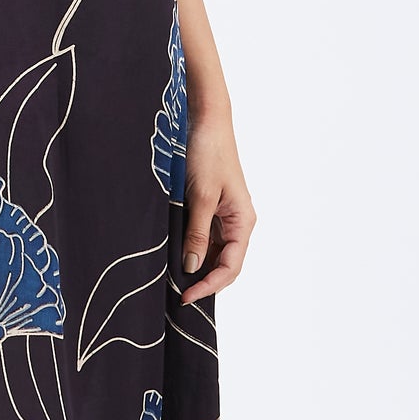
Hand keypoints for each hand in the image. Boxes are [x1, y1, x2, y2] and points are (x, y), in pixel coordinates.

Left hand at [180, 121, 254, 299]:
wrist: (207, 123)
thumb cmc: (208, 154)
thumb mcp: (199, 197)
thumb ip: (196, 234)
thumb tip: (191, 267)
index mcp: (243, 221)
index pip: (230, 267)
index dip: (209, 285)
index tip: (186, 296)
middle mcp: (239, 222)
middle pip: (226, 265)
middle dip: (205, 282)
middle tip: (178, 295)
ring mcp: (227, 217)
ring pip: (216, 254)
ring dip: (199, 268)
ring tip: (175, 280)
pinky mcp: (214, 210)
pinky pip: (207, 239)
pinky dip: (194, 251)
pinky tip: (178, 257)